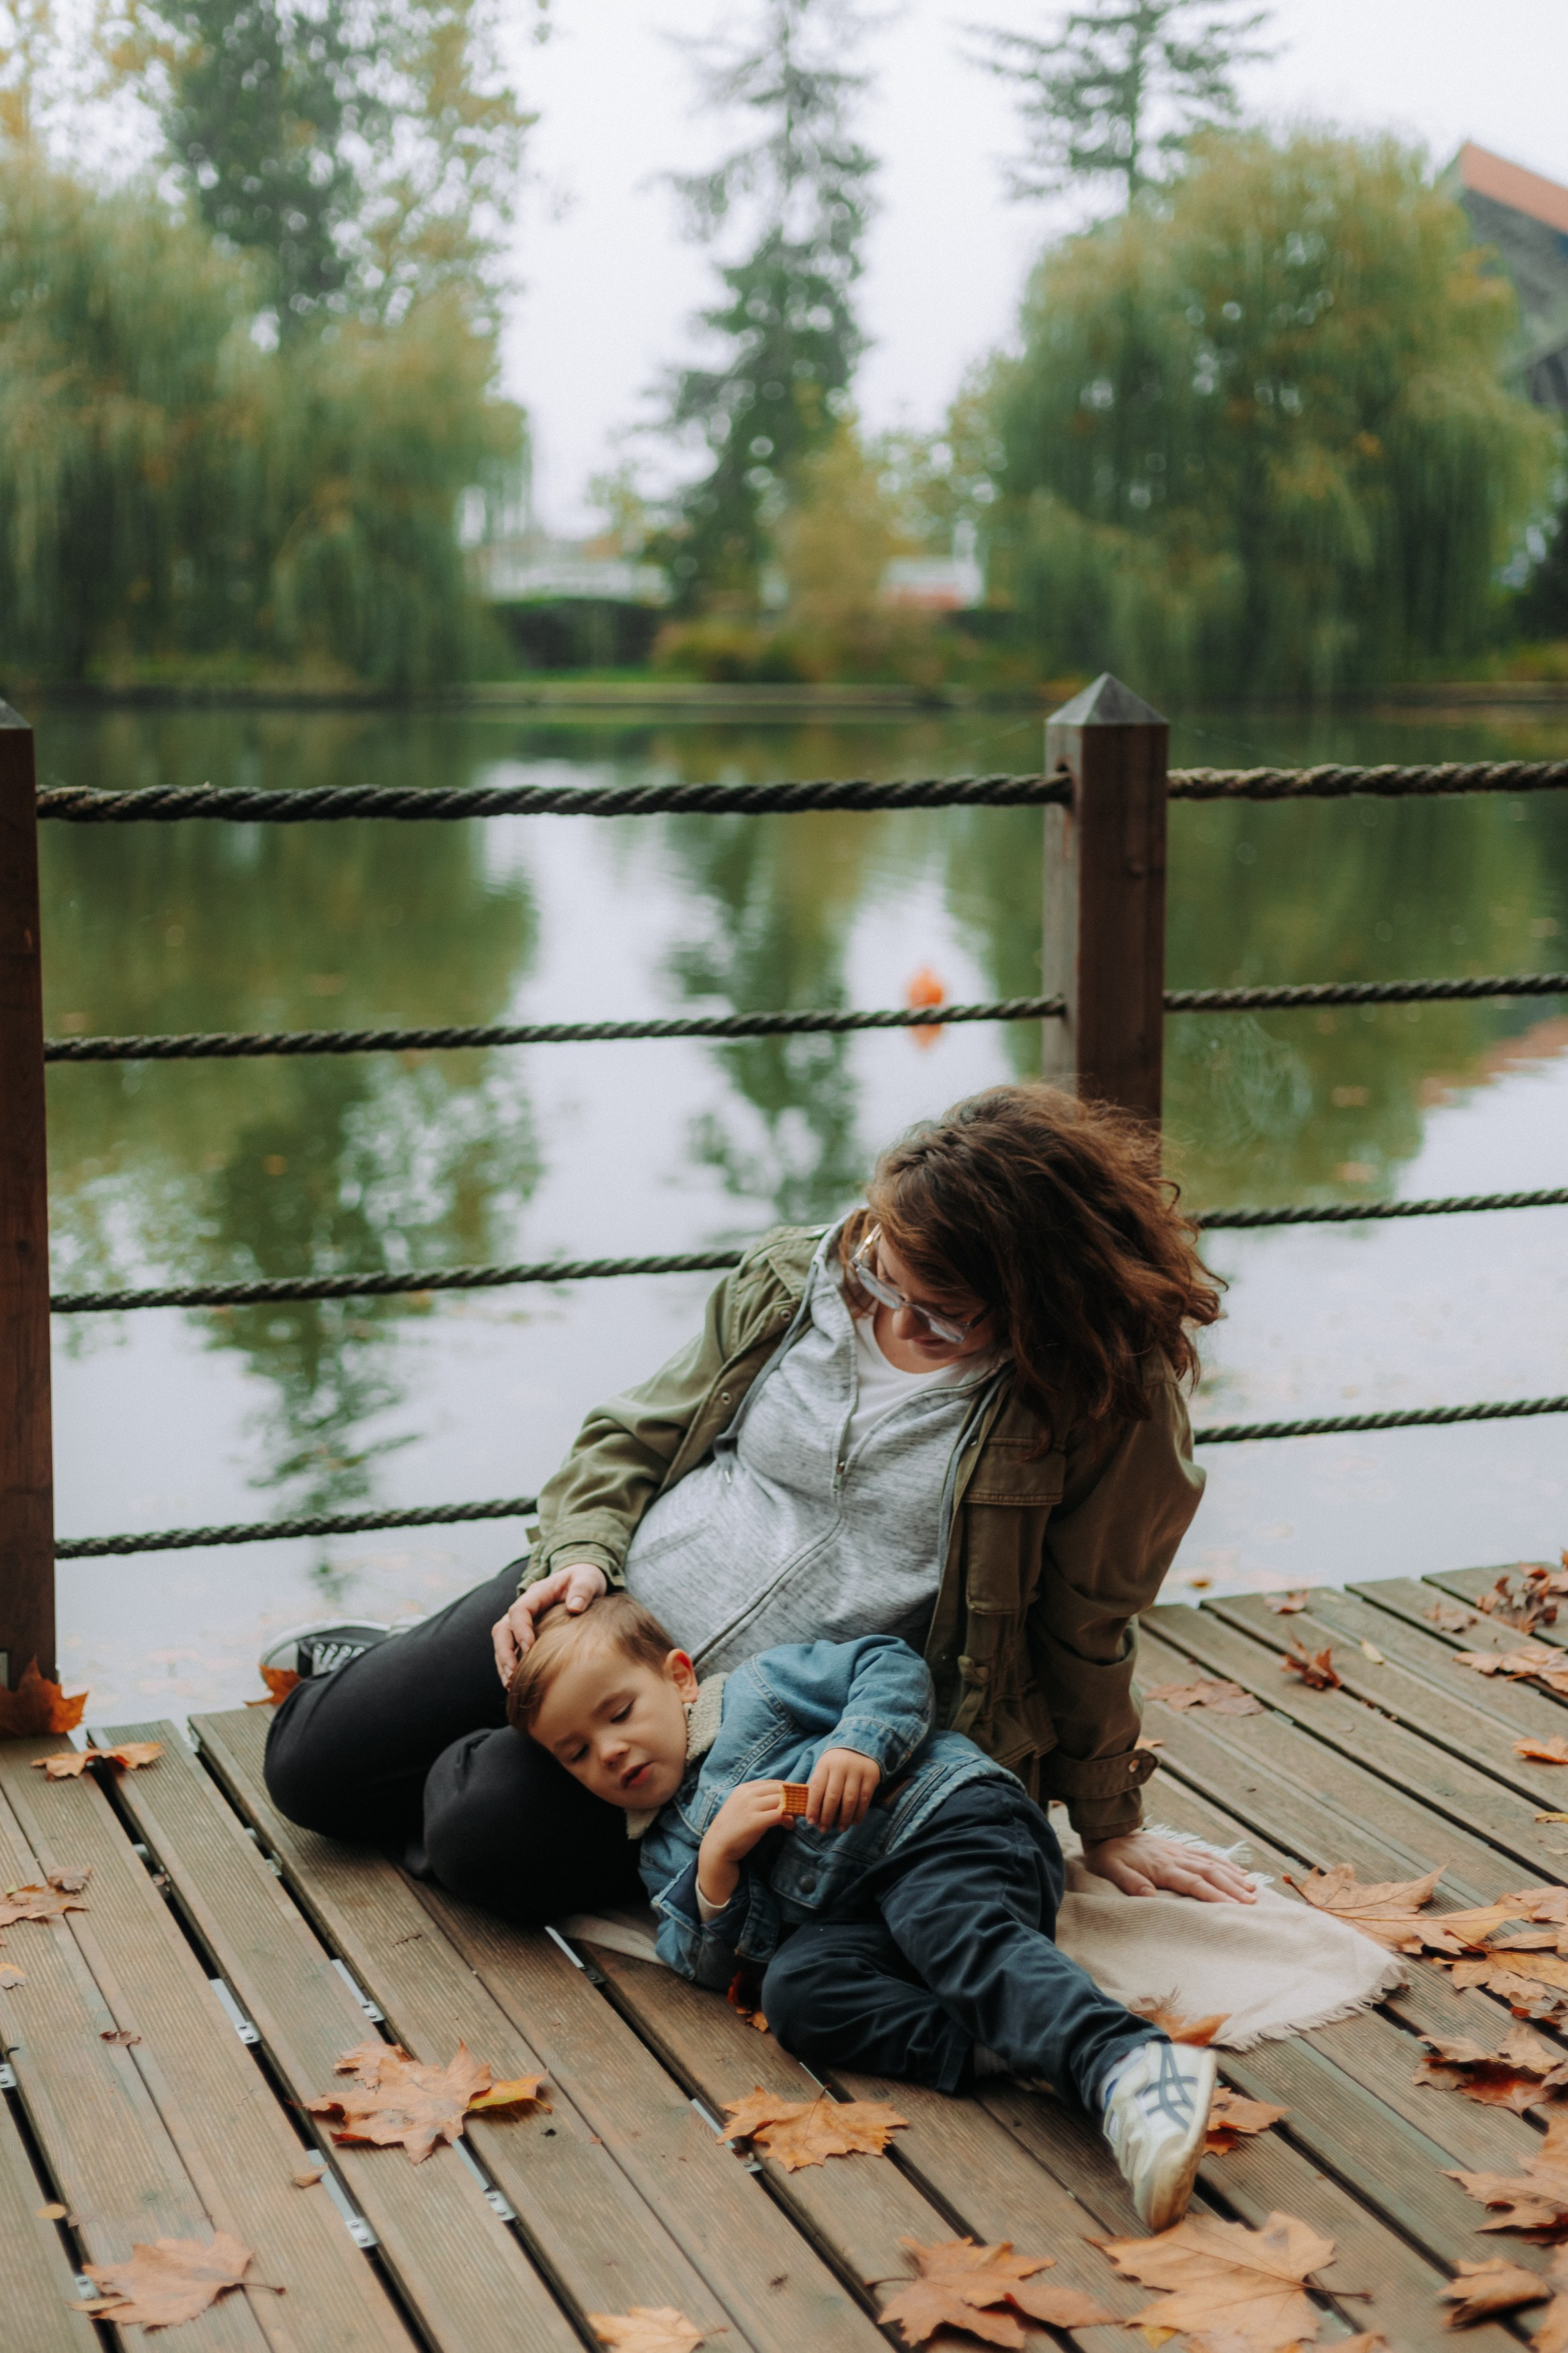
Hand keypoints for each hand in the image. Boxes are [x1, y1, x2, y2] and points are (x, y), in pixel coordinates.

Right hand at [491, 1561, 607, 1683]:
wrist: (584, 1580)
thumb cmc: (585, 1579)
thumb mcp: (588, 1579)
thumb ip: (583, 1589)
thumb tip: (575, 1607)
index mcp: (537, 1593)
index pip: (519, 1610)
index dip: (521, 1630)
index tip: (529, 1649)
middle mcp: (525, 1606)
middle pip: (502, 1628)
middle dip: (504, 1652)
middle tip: (512, 1674)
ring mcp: (523, 1620)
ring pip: (502, 1641)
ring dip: (503, 1663)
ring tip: (510, 1684)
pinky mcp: (526, 1632)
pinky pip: (511, 1649)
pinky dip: (510, 1666)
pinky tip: (515, 1683)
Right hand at [698, 1780, 792, 1911]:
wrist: (717, 1846)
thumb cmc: (732, 1828)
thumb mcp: (742, 1807)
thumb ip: (758, 1800)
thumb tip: (781, 1800)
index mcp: (745, 1788)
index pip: (774, 1783)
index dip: (790, 1790)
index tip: (800, 1798)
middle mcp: (748, 1794)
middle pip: (780, 1789)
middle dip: (795, 1798)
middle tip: (805, 1807)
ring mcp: (751, 1806)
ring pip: (782, 1800)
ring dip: (794, 1809)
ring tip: (798, 1818)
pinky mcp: (755, 1821)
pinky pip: (779, 1814)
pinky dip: (788, 1819)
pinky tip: (790, 1827)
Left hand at [806, 1746, 880, 1832]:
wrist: (860, 1742)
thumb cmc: (837, 1762)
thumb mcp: (825, 1767)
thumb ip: (819, 1786)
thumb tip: (814, 1813)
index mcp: (825, 1764)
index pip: (816, 1788)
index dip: (813, 1807)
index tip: (811, 1822)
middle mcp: (840, 1767)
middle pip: (832, 1797)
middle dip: (827, 1817)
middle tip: (824, 1829)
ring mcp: (857, 1771)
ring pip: (850, 1800)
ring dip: (844, 1818)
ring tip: (840, 1828)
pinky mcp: (871, 1776)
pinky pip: (865, 1799)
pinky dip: (859, 1813)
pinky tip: (854, 1821)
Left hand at [1082, 1831, 1256, 1903]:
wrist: (1107, 1830)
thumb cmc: (1108, 1856)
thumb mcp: (1110, 1869)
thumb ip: (1129, 1882)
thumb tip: (1148, 1896)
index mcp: (1161, 1866)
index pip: (1193, 1882)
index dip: (1214, 1895)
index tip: (1233, 1906)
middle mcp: (1175, 1857)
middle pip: (1209, 1873)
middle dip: (1232, 1888)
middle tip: (1252, 1902)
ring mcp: (1179, 1851)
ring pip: (1212, 1863)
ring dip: (1233, 1876)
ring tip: (1252, 1889)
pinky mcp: (1180, 1848)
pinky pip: (1207, 1855)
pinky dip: (1225, 1863)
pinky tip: (1238, 1872)